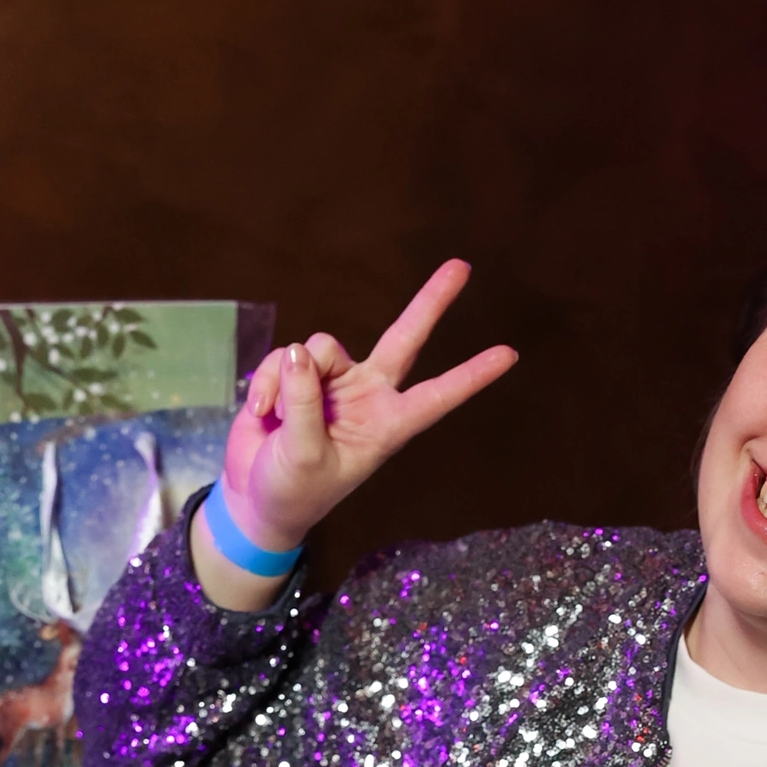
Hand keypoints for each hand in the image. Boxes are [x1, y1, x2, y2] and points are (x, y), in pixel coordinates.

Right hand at [192, 259, 515, 608]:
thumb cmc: (293, 490)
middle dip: (431, 303)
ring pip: (319, 348)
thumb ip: (305, 403)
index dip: (471, 376)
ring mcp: (334, 382)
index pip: (437, 396)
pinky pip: (283, 357)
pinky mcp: (298, 375)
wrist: (256, 500)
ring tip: (274, 418)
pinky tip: (259, 411)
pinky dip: (265, 380)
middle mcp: (368, 396)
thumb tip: (300, 352)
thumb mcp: (304, 455)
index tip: (509, 355)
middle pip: (404, 339)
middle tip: (462, 266)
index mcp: (387, 425)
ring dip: (287, 377)